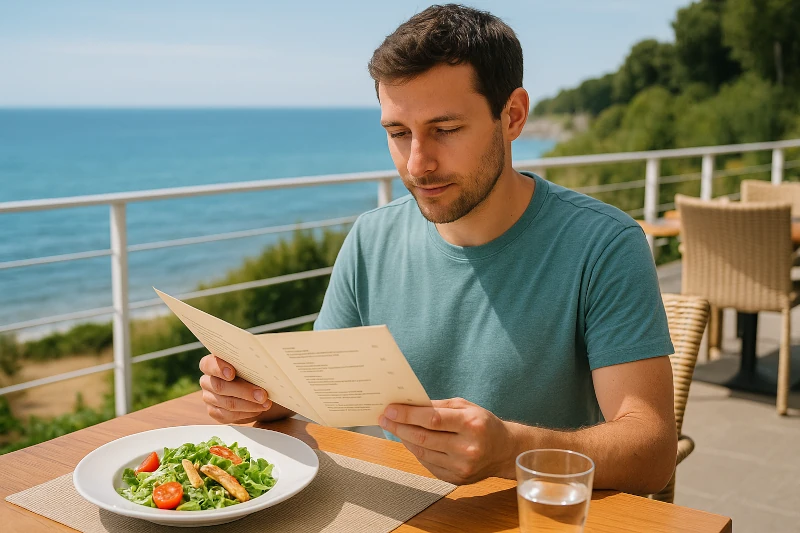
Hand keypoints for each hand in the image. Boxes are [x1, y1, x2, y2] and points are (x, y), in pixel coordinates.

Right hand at [199, 354, 272, 423]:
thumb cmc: (249, 372)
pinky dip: (246, 413)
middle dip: (244, 391)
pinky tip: (257, 409)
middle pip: (220, 386)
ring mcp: (209, 397)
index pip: (208, 364)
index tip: (231, 374)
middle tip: (262, 395)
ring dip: (249, 404)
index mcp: (211, 364)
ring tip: (265, 403)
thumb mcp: (249, 365)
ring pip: (227, 403)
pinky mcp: (215, 412)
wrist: (250, 390)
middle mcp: (207, 381)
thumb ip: (250, 364)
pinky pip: (228, 415)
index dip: (219, 369)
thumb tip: (264, 366)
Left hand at [378, 397, 515, 484]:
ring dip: (404, 439)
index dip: (408, 415)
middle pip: (424, 437)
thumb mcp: (466, 407)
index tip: (390, 409)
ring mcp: (462, 467)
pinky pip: (428, 464)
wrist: (504, 451)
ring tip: (394, 428)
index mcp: (471, 424)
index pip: (432, 419)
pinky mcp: (456, 479)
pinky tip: (410, 441)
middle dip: (400, 427)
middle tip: (385, 418)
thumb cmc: (483, 423)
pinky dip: (416, 451)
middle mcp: (467, 448)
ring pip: (423, 452)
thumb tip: (409, 405)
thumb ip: (438, 406)